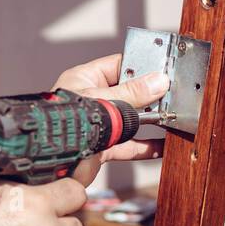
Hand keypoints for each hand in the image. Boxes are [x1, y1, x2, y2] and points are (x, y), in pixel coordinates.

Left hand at [52, 53, 168, 186]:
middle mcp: (92, 99)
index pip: (119, 65)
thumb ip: (131, 94)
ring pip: (131, 119)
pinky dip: (146, 146)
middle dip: (150, 95)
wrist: (51, 160)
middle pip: (129, 93)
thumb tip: (159, 81)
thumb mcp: (102, 101)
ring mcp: (99, 124)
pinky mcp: (103, 146)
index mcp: (85, 79)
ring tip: (173, 118)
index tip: (164, 69)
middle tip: (173, 95)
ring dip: (152, 120)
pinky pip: (129, 145)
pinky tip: (163, 145)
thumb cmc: (64, 123)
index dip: (142, 66)